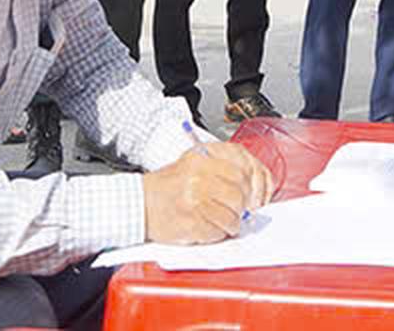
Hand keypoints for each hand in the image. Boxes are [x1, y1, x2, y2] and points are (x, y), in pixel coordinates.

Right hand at [144, 143, 275, 244]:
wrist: (139, 203)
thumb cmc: (168, 186)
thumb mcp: (194, 163)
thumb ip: (222, 168)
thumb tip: (252, 186)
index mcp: (202, 159)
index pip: (242, 169)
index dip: (253, 185)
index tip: (254, 194)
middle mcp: (199, 177)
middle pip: (239, 194)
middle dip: (242, 207)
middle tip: (239, 211)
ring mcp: (194, 201)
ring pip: (231, 216)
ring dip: (232, 224)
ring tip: (223, 222)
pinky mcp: (191, 223)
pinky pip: (217, 232)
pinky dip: (218, 234)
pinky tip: (208, 228)